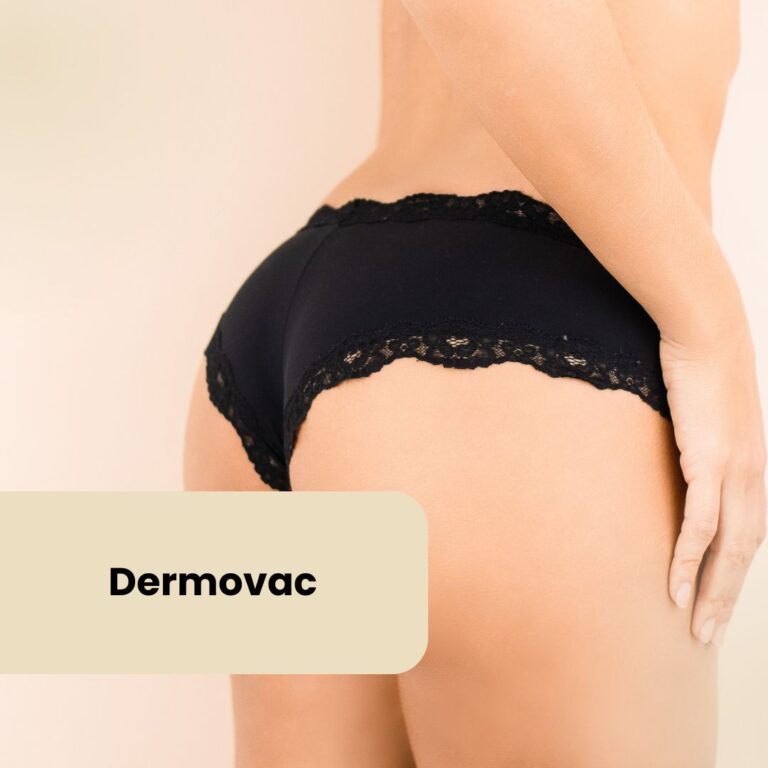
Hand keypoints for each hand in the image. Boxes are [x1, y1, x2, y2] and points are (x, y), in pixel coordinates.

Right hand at [661, 327, 766, 646]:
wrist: (708, 333)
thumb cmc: (702, 366)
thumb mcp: (705, 411)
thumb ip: (698, 438)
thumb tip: (677, 451)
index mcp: (753, 467)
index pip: (747, 533)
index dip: (733, 572)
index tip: (716, 600)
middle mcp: (753, 477)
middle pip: (744, 553)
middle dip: (726, 597)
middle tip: (707, 635)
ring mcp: (735, 472)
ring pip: (728, 549)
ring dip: (712, 592)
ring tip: (695, 627)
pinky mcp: (711, 463)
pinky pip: (700, 524)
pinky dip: (688, 559)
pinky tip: (674, 585)